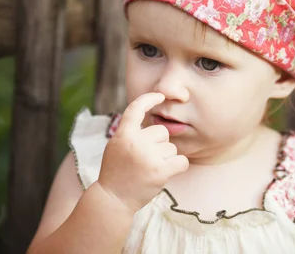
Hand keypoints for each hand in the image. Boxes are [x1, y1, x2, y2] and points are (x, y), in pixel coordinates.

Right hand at [97, 92, 188, 212]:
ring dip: (166, 158)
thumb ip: (130, 132)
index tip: (160, 96)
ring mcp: (148, 157)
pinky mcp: (160, 172)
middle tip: (145, 160)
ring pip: (171, 148)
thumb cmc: (116, 172)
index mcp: (123, 135)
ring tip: (150, 169)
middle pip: (162, 132)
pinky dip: (179, 166)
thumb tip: (146, 113)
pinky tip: (168, 172)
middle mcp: (136, 143)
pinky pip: (182, 161)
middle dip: (159, 144)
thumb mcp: (116, 146)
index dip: (149, 99)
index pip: (136, 109)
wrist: (113, 199)